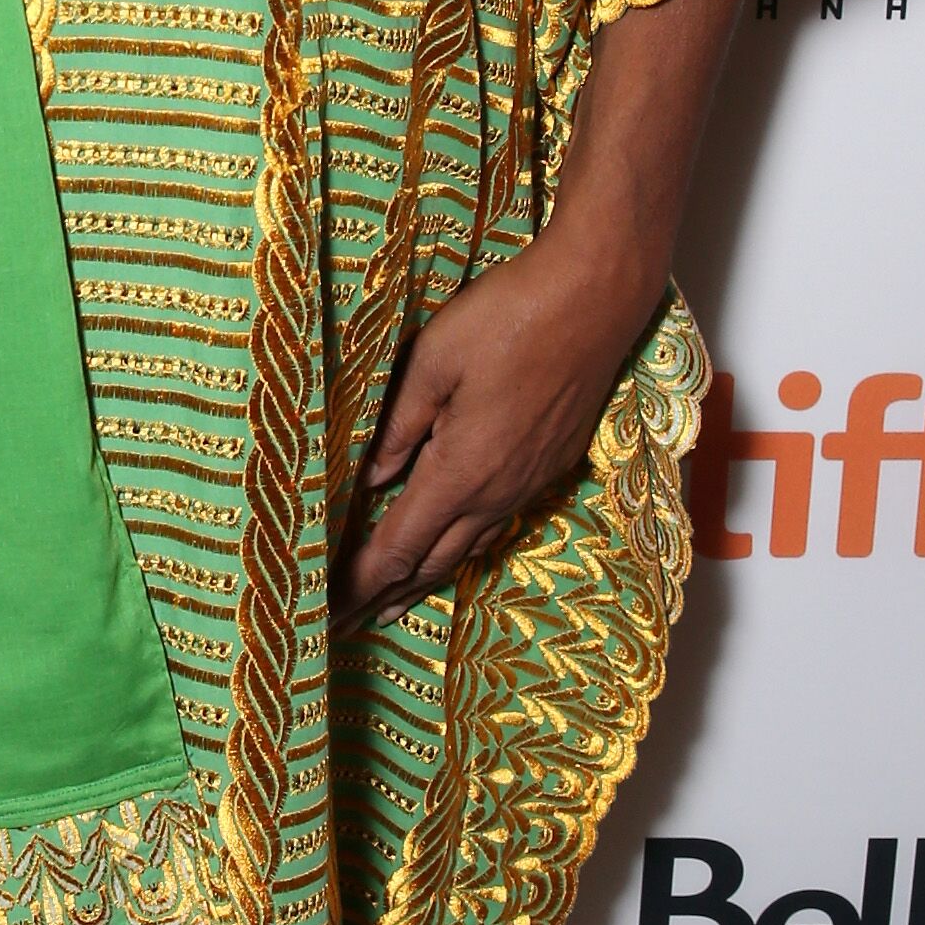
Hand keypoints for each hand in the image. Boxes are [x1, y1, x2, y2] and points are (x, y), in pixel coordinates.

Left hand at [331, 233, 654, 629]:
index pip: (398, 550)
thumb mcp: (431, 362)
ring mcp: (529, 481)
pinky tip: (454, 544)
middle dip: (387, 598)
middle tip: (350, 626)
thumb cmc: (507, 318)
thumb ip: (398, 428)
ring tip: (394, 603)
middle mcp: (497, 492)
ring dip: (426, 578)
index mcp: (460, 473)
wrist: (595, 298)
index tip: (329, 620)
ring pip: (469, 548)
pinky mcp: (552, 464)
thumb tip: (370, 482)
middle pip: (433, 564)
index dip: (360, 588)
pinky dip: (463, 547)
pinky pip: (497, 523)